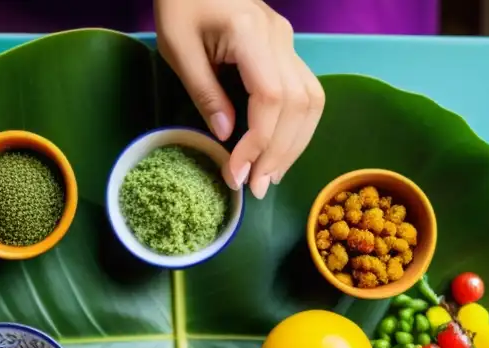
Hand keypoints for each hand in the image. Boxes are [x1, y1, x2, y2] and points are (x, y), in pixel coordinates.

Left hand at [155, 0, 324, 199]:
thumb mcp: (178, 47)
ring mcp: (287, 42)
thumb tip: (225, 137)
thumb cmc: (179, 2)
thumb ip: (204, 92)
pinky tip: (277, 151)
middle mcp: (280, 37)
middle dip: (279, 152)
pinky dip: (295, 128)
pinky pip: (304, 93)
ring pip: (311, 101)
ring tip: (270, 176)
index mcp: (251, 32)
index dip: (259, 142)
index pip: (271, 97)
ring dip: (294, 144)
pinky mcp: (285, 49)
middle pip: (299, 104)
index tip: (238, 172)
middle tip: (256, 188)